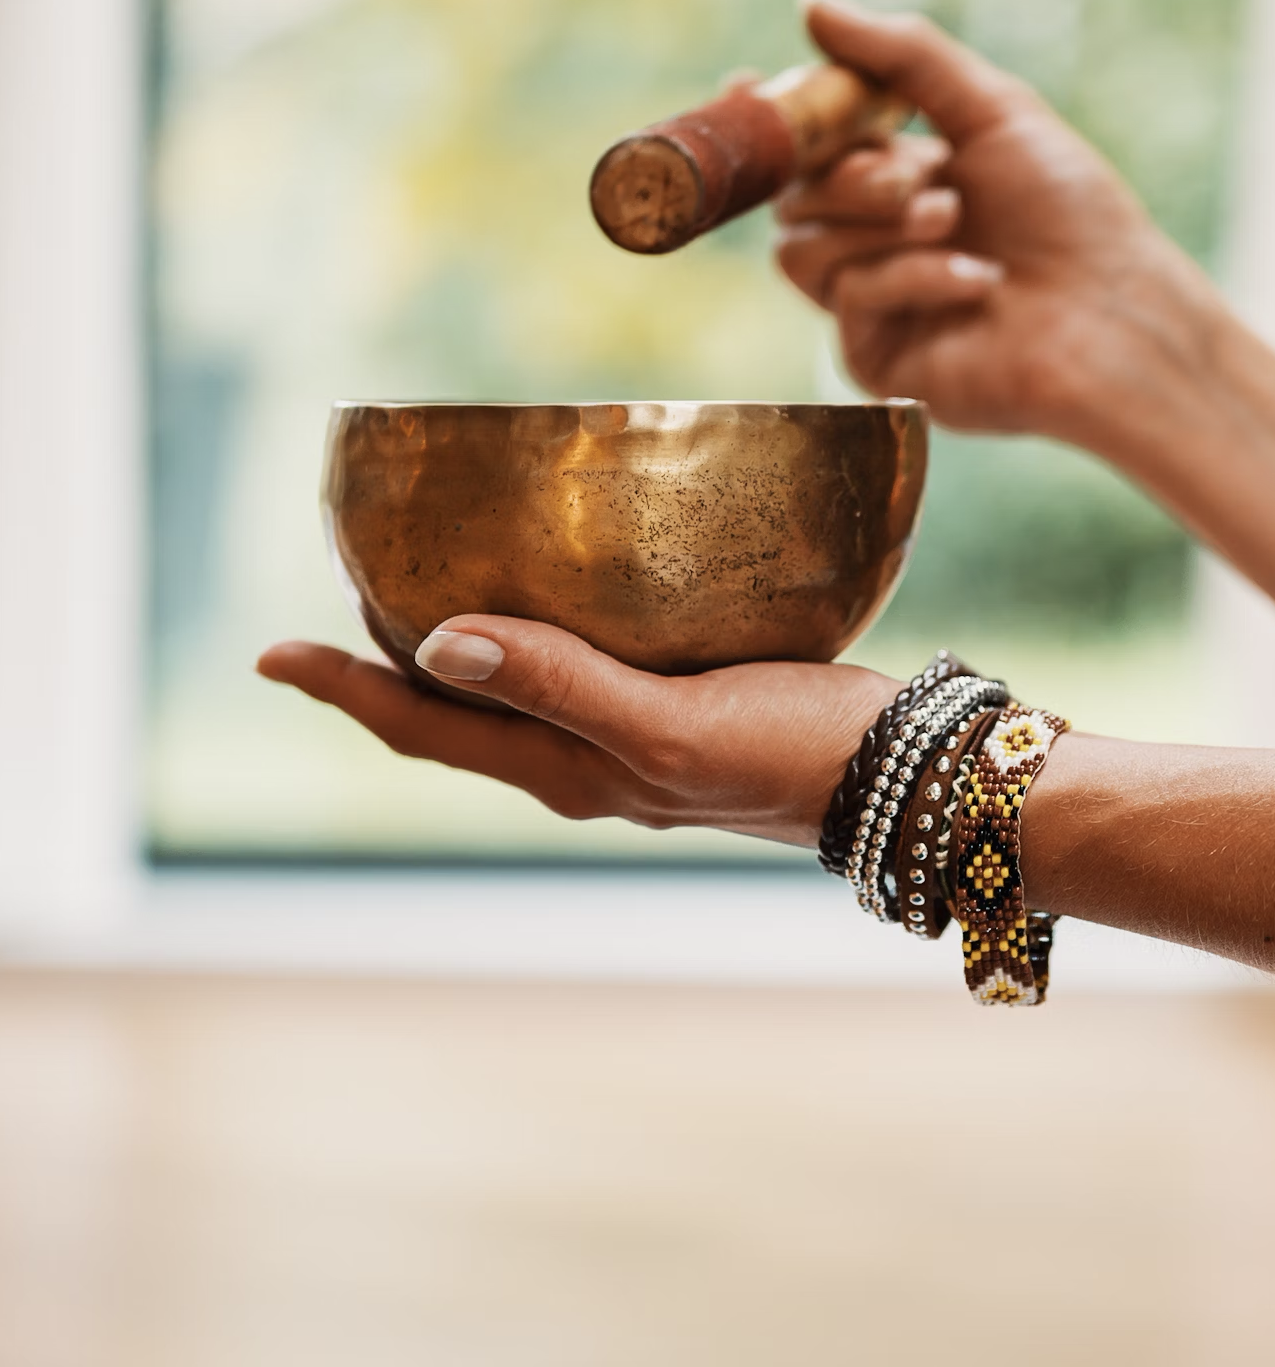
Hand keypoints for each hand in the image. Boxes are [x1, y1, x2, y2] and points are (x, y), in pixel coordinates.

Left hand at [256, 618, 895, 847]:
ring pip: (516, 694)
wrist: (911, 778)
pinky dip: (538, 632)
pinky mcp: (688, 707)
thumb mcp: (673, 725)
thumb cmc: (799, 755)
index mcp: (572, 771)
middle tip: (335, 594)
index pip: (426, 728)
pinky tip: (562, 589)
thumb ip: (564, 685)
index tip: (272, 650)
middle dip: (383, 667)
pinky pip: (580, 669)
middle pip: (456, 716)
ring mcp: (638, 740)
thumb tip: (438, 643)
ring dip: (456, 649)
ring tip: (419, 587)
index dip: (345, 689)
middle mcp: (590, 762)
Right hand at [773, 0, 1225, 452]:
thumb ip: (903, 56)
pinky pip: (847, 300)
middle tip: (922, 173)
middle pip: (793, 195)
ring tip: (953, 220)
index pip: (808, 150)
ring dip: (877, 223)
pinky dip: (911, 276)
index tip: (749, 82)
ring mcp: (875, 306)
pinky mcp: (879, 361)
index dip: (774, 119)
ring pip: (801, 249)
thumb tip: (811, 4)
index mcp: (902, 180)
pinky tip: (977, 280)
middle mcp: (879, 244)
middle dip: (850, 173)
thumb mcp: (993, 110)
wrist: (1116, 314)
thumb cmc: (1072, 214)